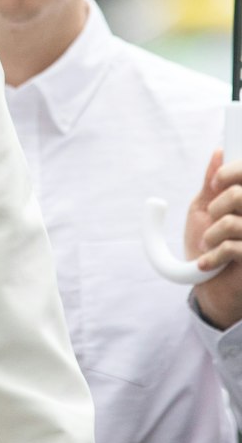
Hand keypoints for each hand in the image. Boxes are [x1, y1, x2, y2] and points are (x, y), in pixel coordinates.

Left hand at [184, 149, 241, 329]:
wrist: (209, 290)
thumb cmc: (208, 246)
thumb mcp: (204, 210)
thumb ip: (213, 183)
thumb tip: (219, 152)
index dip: (232, 172)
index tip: (216, 183)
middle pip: (240, 194)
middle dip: (218, 204)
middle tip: (213, 219)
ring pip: (233, 221)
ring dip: (212, 234)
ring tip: (209, 244)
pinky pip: (232, 246)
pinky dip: (212, 255)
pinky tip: (208, 263)